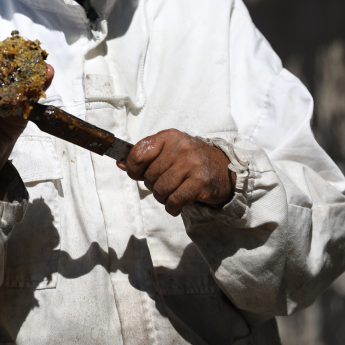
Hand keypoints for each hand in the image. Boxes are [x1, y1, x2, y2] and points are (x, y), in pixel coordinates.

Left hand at [119, 129, 235, 215]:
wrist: (225, 168)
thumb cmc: (191, 161)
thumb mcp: (169, 151)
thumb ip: (145, 157)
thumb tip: (120, 163)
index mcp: (168, 137)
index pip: (137, 154)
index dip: (133, 169)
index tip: (138, 174)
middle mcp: (180, 147)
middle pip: (149, 176)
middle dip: (153, 185)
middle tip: (165, 184)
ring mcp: (191, 163)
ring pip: (160, 190)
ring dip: (163, 197)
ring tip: (173, 193)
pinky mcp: (200, 181)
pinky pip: (174, 200)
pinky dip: (172, 207)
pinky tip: (177, 204)